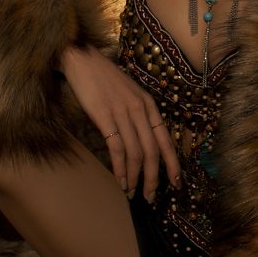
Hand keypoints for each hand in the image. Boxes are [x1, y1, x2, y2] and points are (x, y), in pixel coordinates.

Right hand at [60, 45, 181, 202]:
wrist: (81, 59)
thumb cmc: (103, 79)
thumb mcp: (129, 94)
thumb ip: (137, 116)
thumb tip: (141, 143)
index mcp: (149, 105)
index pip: (166, 141)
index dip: (173, 165)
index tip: (176, 184)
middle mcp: (140, 110)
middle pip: (153, 152)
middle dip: (153, 179)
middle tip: (150, 197)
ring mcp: (123, 113)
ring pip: (136, 154)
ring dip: (135, 177)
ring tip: (131, 192)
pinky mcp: (104, 116)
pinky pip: (117, 148)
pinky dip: (120, 168)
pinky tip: (120, 180)